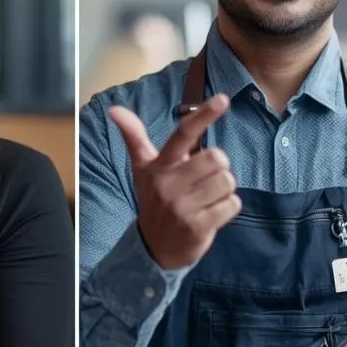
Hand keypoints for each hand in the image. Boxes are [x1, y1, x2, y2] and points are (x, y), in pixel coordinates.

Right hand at [108, 94, 239, 269]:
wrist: (154, 247)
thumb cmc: (154, 199)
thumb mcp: (142, 168)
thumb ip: (133, 137)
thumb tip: (114, 109)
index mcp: (159, 165)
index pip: (183, 135)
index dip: (203, 116)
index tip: (223, 99)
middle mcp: (168, 184)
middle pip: (217, 158)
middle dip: (218, 168)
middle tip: (204, 180)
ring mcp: (182, 206)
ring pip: (227, 182)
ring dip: (223, 190)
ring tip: (205, 199)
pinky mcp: (198, 226)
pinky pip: (232, 204)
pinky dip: (227, 208)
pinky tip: (211, 214)